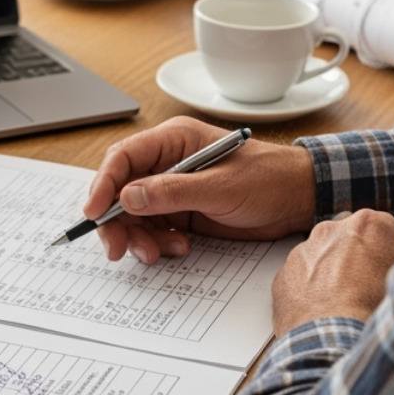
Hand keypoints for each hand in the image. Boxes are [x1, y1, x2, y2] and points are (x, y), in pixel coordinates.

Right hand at [84, 116, 316, 263]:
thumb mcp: (221, 186)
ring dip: (139, 237)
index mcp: (173, 141)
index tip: (93, 212)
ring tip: (156, 253)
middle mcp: (167, 163)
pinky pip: (154, 229)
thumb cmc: (269, 179)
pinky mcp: (182, 212)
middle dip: (116, 221)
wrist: (299, 200)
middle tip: (118, 249)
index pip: (123, 158)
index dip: (103, 184)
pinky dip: (158, 244)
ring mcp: (174, 189)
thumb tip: (128, 198)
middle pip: (121, 190)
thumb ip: (173, 191)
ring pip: (134, 215)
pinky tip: (178, 248)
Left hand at [271, 209, 393, 334]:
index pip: (382, 228)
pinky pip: (299, 276)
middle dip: (355, 254)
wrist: (333, 340)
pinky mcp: (284, 273)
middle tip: (364, 285)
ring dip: (329, 271)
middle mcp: (332, 230)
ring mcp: (303, 250)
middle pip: (348, 236)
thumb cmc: (373, 312)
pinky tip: (321, 310)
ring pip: (321, 255)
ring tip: (341, 303)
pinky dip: (307, 288)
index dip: (386, 249)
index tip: (386, 266)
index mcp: (369, 225)